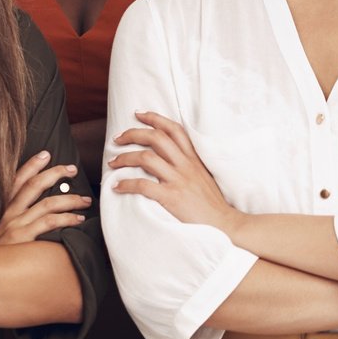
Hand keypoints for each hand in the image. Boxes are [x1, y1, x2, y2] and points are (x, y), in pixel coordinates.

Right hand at [0, 152, 91, 245]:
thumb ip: (13, 225)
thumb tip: (34, 218)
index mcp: (3, 211)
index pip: (17, 181)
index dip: (31, 165)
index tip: (45, 154)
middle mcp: (9, 214)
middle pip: (33, 185)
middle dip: (55, 173)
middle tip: (72, 169)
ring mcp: (15, 225)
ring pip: (47, 203)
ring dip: (70, 199)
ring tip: (85, 200)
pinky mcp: (22, 238)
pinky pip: (49, 222)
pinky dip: (67, 218)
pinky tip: (78, 219)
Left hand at [109, 113, 239, 233]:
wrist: (224, 224)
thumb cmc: (211, 204)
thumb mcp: (203, 176)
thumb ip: (188, 166)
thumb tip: (169, 160)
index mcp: (193, 159)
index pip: (174, 129)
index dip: (154, 118)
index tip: (138, 115)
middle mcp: (185, 165)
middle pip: (156, 138)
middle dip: (133, 134)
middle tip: (118, 138)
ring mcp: (178, 180)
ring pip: (146, 158)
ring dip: (124, 158)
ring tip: (113, 162)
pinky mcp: (172, 197)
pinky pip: (143, 185)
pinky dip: (126, 184)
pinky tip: (117, 187)